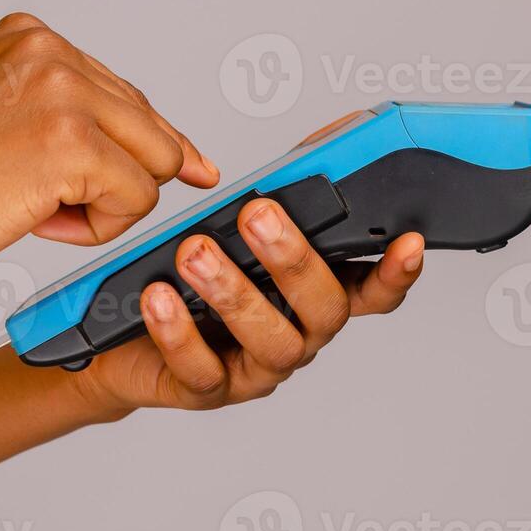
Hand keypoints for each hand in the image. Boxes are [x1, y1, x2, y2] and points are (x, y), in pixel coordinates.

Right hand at [0, 12, 218, 291]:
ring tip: (32, 208)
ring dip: (106, 207)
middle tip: (49, 204)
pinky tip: (37, 222)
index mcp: (31, 39)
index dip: (143, 149)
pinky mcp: (70, 143)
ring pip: (154, 166)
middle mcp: (51, 52)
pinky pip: (136, 201)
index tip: (187, 169)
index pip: (127, 97)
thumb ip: (73, 120)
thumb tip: (174, 154)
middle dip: (118, 182)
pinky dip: (97, 229)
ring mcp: (62, 93)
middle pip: (152, 130)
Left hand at [78, 199, 424, 411]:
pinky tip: (160, 296)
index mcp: (315, 296)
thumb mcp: (240, 225)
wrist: (122, 338)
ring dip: (235, 293)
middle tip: (258, 217)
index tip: (408, 242)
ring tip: (196, 253)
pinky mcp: (207, 391)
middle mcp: (298, 335)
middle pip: (325, 311)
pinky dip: (181, 332)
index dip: (397, 272)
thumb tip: (332, 139)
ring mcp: (258, 369)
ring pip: (270, 342)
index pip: (374, 291)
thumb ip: (289, 188)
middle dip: (294, 260)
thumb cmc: (192, 275)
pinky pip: (203, 371)